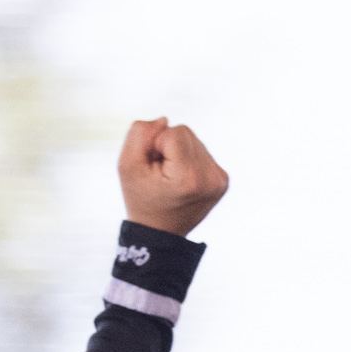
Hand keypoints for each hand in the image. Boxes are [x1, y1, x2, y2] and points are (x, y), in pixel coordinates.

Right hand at [118, 118, 229, 237]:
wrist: (159, 232)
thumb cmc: (140, 198)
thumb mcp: (127, 166)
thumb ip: (139, 134)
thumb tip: (165, 120)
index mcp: (188, 176)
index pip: (173, 132)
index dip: (155, 145)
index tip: (153, 170)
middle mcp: (210, 178)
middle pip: (186, 132)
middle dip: (168, 147)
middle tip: (160, 174)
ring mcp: (220, 180)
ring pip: (194, 140)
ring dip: (179, 153)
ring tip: (171, 178)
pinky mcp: (223, 181)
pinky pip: (203, 152)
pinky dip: (189, 161)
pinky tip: (183, 180)